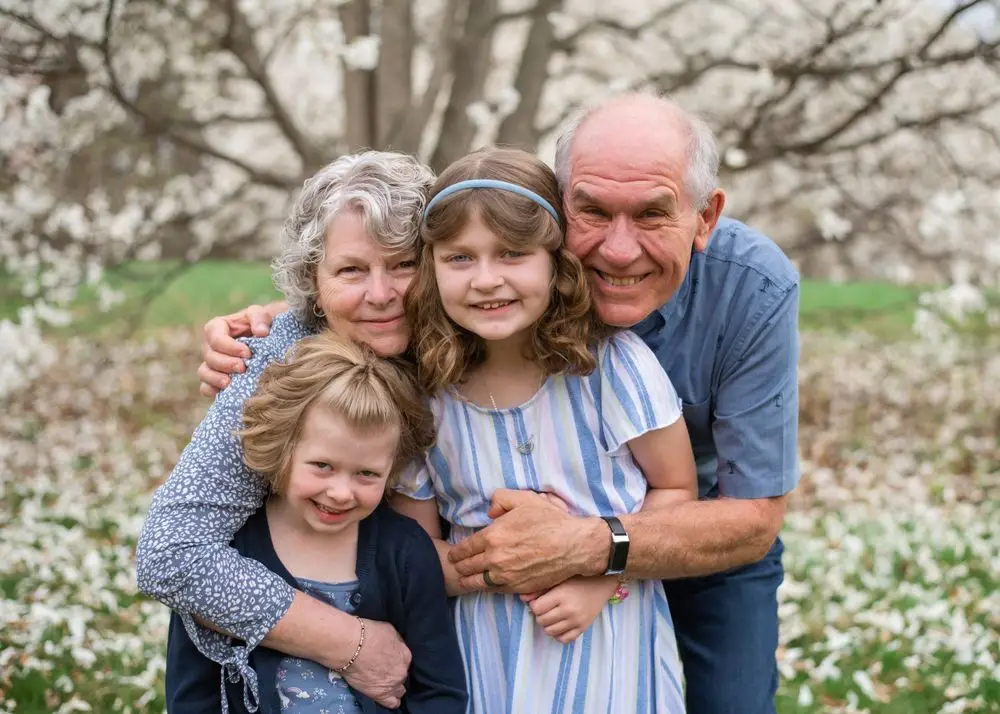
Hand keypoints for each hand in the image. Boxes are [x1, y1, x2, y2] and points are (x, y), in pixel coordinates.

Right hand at [197, 304, 277, 396]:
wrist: (266, 339)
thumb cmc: (260, 325)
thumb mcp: (261, 315)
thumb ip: (260, 318)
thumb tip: (261, 332)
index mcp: (217, 328)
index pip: (215, 338)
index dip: (229, 347)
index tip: (247, 353)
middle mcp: (210, 346)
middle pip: (209, 356)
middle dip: (225, 363)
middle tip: (243, 368)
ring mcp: (211, 363)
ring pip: (204, 372)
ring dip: (216, 379)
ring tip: (230, 383)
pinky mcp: (215, 379)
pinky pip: (205, 387)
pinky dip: (212, 391)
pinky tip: (225, 392)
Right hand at [340, 619, 411, 708]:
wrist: (351, 646)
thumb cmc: (367, 634)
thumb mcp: (389, 630)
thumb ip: (396, 642)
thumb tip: (396, 646)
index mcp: (406, 655)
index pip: (405, 662)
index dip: (396, 661)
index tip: (389, 660)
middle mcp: (402, 671)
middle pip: (402, 675)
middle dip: (395, 673)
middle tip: (384, 669)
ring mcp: (392, 685)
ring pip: (399, 690)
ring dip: (393, 687)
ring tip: (383, 682)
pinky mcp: (381, 695)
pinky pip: (392, 703)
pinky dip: (391, 700)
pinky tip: (386, 696)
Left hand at [449, 490, 606, 592]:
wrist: (573, 545)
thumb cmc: (550, 520)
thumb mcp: (524, 499)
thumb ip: (501, 499)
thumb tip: (490, 513)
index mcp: (493, 536)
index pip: (465, 547)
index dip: (456, 552)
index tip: (453, 554)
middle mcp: (495, 558)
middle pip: (468, 566)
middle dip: (459, 566)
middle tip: (455, 567)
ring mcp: (506, 575)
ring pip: (478, 582)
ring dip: (468, 581)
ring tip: (463, 580)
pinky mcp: (518, 587)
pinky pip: (495, 590)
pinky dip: (487, 588)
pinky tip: (485, 585)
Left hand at [522, 576, 617, 643]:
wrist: (601, 585)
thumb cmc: (578, 580)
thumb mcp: (559, 580)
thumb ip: (540, 589)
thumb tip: (522, 598)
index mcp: (561, 595)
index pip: (537, 608)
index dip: (535, 605)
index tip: (539, 600)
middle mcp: (569, 610)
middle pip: (542, 621)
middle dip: (540, 615)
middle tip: (546, 608)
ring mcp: (577, 621)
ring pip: (550, 632)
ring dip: (547, 625)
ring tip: (552, 616)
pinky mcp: (583, 629)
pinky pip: (564, 639)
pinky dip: (558, 635)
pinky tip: (559, 625)